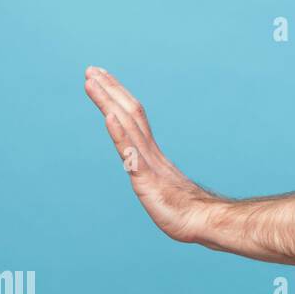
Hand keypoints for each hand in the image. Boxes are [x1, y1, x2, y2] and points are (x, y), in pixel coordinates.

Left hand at [84, 66, 220, 243]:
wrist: (204, 223)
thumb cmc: (187, 213)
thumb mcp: (165, 193)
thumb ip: (157, 182)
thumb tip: (152, 180)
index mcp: (152, 155)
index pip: (133, 118)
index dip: (117, 97)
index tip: (101, 79)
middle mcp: (150, 152)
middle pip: (129, 113)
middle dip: (109, 90)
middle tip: (90, 69)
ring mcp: (149, 164)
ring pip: (127, 125)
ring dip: (108, 101)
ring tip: (91, 81)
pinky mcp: (147, 179)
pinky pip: (132, 152)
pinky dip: (119, 132)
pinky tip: (108, 116)